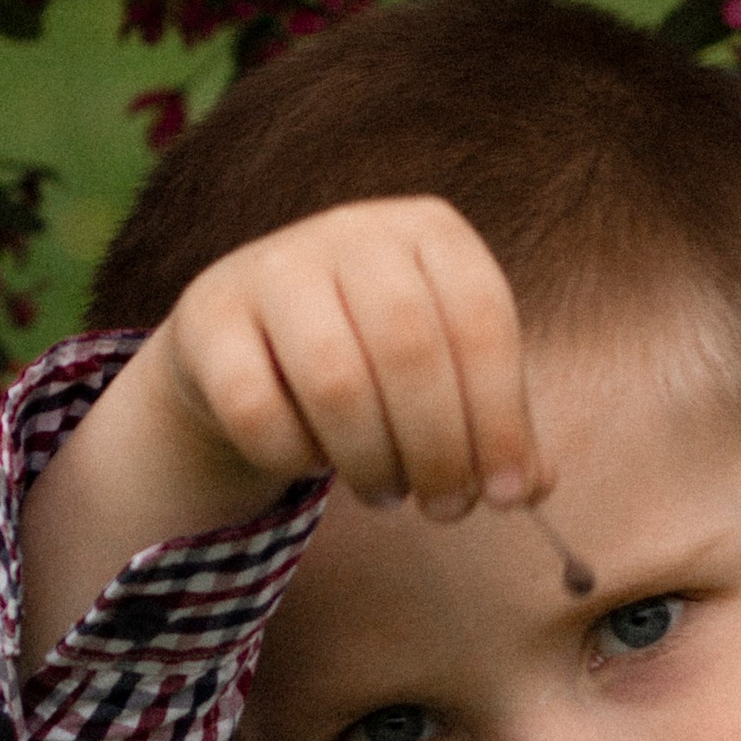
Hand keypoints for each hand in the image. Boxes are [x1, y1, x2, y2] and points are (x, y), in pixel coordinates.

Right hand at [21, 198, 541, 665]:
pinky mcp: (208, 317)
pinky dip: (294, 456)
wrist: (246, 345)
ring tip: (385, 493)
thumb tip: (532, 486)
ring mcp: (273, 266)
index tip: (505, 497)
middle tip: (444, 511)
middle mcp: (351, 230)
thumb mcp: (444, 380)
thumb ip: (494, 428)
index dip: (501, 418)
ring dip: (370, 461)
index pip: (482, 320)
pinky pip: (257, 409)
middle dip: (438, 450)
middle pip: (410, 351)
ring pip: (335, 382)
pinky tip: (310, 462)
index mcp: (428, 229)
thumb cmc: (371, 362)